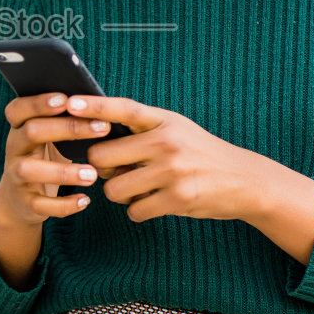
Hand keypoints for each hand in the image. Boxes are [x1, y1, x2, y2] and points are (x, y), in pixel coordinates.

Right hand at [0, 91, 106, 226]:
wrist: (18, 200)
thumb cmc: (44, 158)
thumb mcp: (48, 138)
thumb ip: (64, 121)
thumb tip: (100, 103)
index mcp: (19, 127)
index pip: (18, 109)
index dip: (38, 103)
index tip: (66, 99)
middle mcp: (14, 148)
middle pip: (32, 131)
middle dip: (68, 128)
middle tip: (102, 128)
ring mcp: (16, 176)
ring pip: (30, 170)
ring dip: (63, 172)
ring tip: (92, 174)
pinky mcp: (24, 202)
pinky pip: (40, 205)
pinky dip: (63, 205)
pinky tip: (85, 201)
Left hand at [64, 95, 313, 261]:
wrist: (244, 180)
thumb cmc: (202, 154)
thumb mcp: (177, 130)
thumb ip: (142, 131)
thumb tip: (99, 144)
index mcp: (164, 121)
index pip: (123, 109)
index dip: (94, 106)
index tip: (69, 103)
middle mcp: (167, 142)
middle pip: (104, 157)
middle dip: (105, 169)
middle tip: (122, 170)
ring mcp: (172, 171)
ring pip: (115, 189)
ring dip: (121, 193)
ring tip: (141, 188)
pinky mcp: (178, 199)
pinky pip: (135, 210)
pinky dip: (139, 210)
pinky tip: (155, 203)